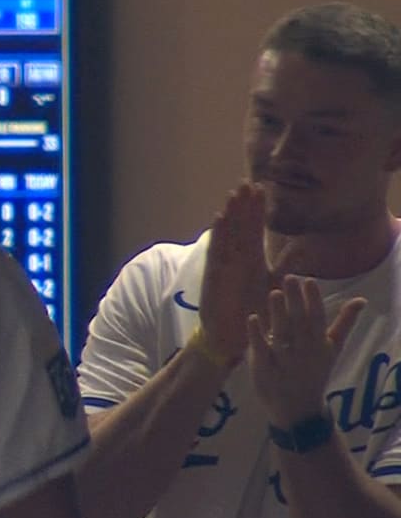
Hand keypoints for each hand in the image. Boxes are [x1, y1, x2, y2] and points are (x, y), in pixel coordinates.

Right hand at [198, 182, 270, 363]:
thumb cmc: (252, 312)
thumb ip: (286, 267)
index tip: (262, 188)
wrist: (233, 335)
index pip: (255, 228)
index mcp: (253, 259)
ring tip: (234, 193)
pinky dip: (218, 234)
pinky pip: (216, 250)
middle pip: (240, 225)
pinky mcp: (214, 274)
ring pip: (228, 233)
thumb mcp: (274, 286)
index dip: (258, 209)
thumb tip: (303, 250)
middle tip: (247, 181)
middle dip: (244, 204)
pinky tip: (219, 218)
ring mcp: (224, 265)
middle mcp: (238, 259)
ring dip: (231, 213)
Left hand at [246, 275, 365, 428]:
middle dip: (295, 301)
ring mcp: (284, 361)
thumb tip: (361, 299)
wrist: (299, 409)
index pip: (317, 318)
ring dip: (277, 314)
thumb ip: (344, 323)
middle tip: (289, 278)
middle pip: (299, 323)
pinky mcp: (265, 370)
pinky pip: (261, 351)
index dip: (313, 300)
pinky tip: (252, 318)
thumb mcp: (332, 349)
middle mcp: (303, 352)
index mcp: (319, 344)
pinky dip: (256, 335)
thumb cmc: (314, 372)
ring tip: (274, 293)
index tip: (308, 281)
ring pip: (281, 335)